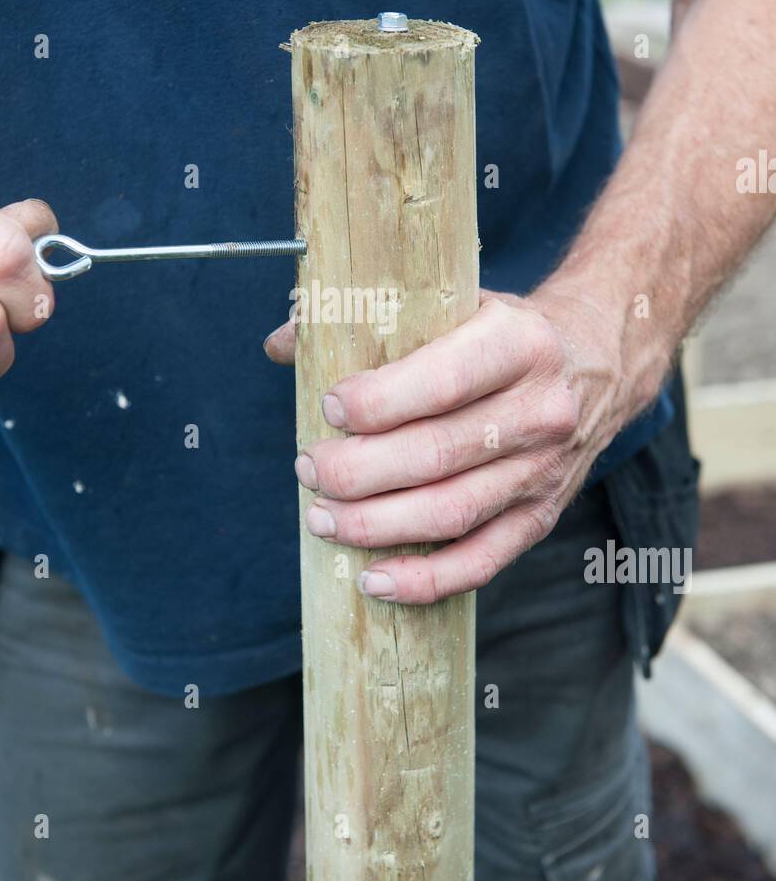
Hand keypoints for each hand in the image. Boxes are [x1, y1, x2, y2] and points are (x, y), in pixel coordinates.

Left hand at [265, 287, 637, 603]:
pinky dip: (424, 580)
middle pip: (437, 455)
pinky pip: (481, 562)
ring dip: (375, 525)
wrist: (597, 358)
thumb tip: (282, 343)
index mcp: (519, 342)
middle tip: (309, 467)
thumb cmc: (499, 330)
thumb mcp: (453, 300)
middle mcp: (541, 410)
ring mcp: (544, 471)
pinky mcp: (542, 516)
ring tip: (322, 517)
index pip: (442, 382)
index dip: (377, 402)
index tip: (328, 407)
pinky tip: (372, 579)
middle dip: (357, 471)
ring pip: (451, 513)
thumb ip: (368, 316)